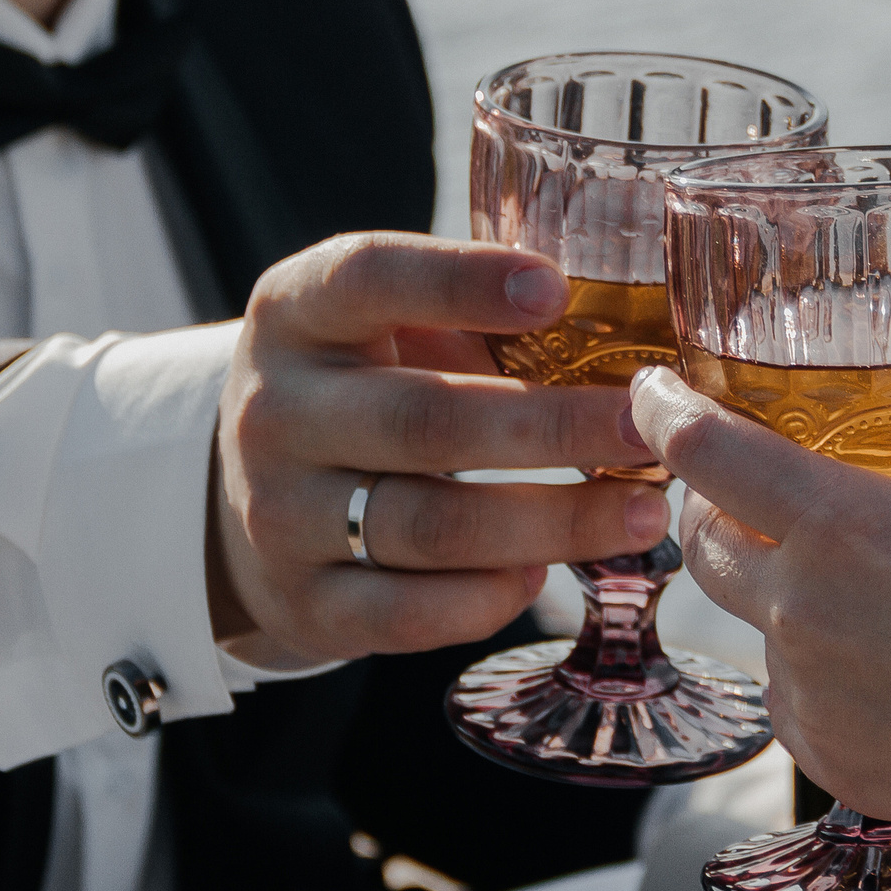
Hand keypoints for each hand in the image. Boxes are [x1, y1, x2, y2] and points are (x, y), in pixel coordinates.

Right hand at [207, 233, 666, 664]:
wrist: (246, 499)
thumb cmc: (362, 390)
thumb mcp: (387, 330)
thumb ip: (476, 321)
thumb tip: (628, 342)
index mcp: (296, 314)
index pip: (367, 278)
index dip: (460, 280)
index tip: (557, 289)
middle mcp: (272, 411)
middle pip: (423, 420)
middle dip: (550, 427)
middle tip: (644, 428)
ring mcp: (280, 514)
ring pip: (431, 525)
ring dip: (552, 522)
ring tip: (642, 513)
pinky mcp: (304, 604)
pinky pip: (409, 612)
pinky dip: (487, 597)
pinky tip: (539, 573)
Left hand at [630, 365, 890, 890]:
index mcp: (846, 526)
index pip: (703, 453)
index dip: (665, 413)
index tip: (656, 393)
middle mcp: (805, 610)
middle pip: (702, 543)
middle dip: (711, 509)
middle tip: (750, 488)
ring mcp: (810, 695)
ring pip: (753, 627)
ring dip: (777, 599)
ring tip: (857, 589)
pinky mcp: (831, 761)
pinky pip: (795, 699)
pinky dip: (820, 674)